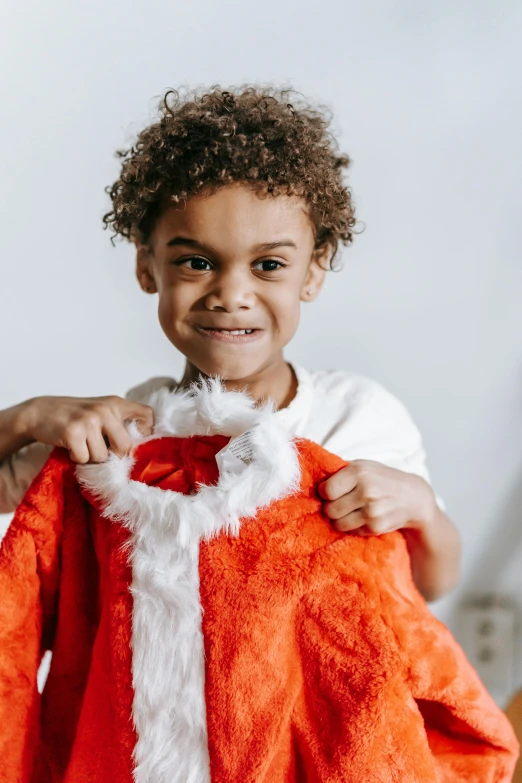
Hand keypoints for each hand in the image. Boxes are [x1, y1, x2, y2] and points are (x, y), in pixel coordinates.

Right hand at [18, 396, 153, 463]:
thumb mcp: (100, 411)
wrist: (40, 411)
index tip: (133, 440)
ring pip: (102, 457)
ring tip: (81, 444)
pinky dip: (76, 458)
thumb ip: (118, 423)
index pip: (147, 415)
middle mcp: (105, 410)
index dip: (145, 432)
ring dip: (91, 457)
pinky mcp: (73, 433)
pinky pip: (84, 459)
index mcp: (116, 403)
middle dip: (112, 455)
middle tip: (99, 449)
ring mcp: (89, 420)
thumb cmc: (74, 415)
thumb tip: (137, 448)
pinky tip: (71, 446)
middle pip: (125, 446)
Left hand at [318, 459, 436, 535]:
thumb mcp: (363, 466)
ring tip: (350, 511)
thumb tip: (312, 481)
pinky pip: (351, 531)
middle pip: (330, 509)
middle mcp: (366, 490)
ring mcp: (372, 510)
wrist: (413, 497)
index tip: (331, 492)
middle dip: (332, 508)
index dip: (325, 493)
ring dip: (340, 519)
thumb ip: (341, 472)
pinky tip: (362, 517)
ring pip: (338, 523)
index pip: (326, 490)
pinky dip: (353, 526)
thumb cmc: (381, 479)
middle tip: (341, 504)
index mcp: (359, 472)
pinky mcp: (376, 526)